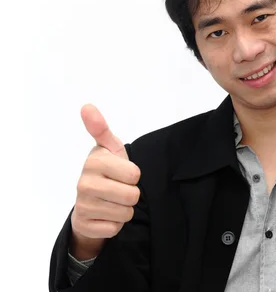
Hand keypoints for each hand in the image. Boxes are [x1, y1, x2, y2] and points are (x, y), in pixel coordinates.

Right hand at [70, 104, 140, 257]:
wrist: (91, 202)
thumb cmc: (107, 171)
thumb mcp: (109, 148)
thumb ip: (101, 128)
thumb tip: (86, 106)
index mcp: (94, 161)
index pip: (135, 174)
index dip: (134, 176)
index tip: (122, 173)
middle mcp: (84, 182)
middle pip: (131, 195)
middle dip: (131, 195)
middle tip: (119, 189)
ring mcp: (82, 205)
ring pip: (125, 213)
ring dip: (124, 210)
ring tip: (113, 202)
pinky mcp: (84, 225)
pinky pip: (115, 228)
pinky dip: (115, 224)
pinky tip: (106, 216)